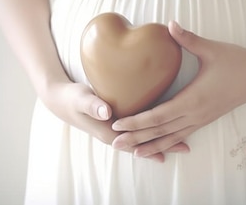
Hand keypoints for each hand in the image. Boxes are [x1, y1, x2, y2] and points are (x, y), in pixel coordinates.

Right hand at [39, 80, 189, 161]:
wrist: (61, 100)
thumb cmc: (72, 97)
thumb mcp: (80, 98)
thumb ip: (92, 104)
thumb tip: (107, 112)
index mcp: (106, 130)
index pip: (133, 142)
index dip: (150, 144)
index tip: (168, 148)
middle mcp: (114, 134)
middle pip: (141, 144)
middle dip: (163, 145)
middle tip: (185, 147)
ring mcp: (115, 130)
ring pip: (141, 140)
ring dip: (159, 141)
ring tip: (181, 143)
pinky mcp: (117, 122)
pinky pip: (138, 132)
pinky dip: (151, 133)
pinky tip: (164, 130)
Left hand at [111, 21, 245, 157]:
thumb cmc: (237, 60)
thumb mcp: (211, 48)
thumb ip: (188, 38)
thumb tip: (169, 24)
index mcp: (193, 99)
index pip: (158, 115)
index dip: (137, 122)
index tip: (118, 124)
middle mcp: (196, 114)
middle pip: (160, 131)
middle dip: (137, 138)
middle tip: (115, 143)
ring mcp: (202, 119)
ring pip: (171, 138)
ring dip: (150, 146)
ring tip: (132, 153)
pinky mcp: (206, 120)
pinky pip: (182, 136)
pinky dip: (168, 143)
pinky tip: (158, 149)